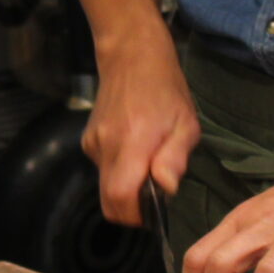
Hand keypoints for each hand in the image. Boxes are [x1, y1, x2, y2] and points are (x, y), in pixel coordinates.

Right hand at [82, 34, 198, 224]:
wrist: (131, 57)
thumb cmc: (166, 90)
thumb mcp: (186, 124)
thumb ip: (175, 158)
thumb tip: (166, 188)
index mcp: (133, 143)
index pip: (120, 198)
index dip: (135, 215)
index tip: (154, 213)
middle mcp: (106, 146)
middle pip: (107, 201)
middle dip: (130, 209)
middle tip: (154, 194)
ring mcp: (92, 143)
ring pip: (105, 186)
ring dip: (126, 186)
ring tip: (147, 161)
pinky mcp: (87, 140)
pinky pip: (103, 169)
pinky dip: (119, 170)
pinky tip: (134, 148)